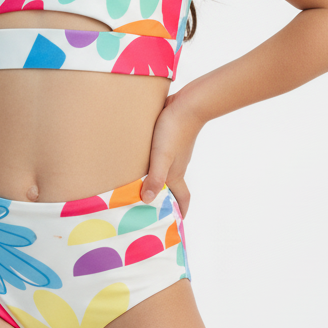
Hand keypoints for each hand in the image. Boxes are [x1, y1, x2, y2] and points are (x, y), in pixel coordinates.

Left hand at [140, 91, 204, 216]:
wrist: (188, 104)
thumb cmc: (175, 131)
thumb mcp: (162, 156)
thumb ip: (155, 177)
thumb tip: (148, 201)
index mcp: (176, 173)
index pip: (182, 197)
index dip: (181, 211)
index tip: (175, 223)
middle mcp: (177, 165)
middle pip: (172, 186)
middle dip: (164, 199)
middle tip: (149, 208)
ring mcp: (174, 152)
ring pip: (165, 171)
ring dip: (156, 180)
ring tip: (139, 186)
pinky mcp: (169, 139)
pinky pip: (160, 156)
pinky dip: (151, 163)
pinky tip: (139, 160)